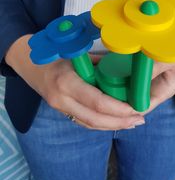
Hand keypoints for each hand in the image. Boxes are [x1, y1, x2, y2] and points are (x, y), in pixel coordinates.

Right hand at [5, 34, 144, 129]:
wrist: (29, 63)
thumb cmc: (56, 54)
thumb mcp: (78, 54)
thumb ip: (100, 64)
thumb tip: (125, 69)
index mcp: (67, 82)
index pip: (96, 102)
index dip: (118, 109)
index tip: (136, 108)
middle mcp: (62, 99)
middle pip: (95, 118)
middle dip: (119, 122)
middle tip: (139, 119)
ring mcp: (60, 108)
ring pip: (90, 124)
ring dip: (113, 126)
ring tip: (132, 123)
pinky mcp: (61, 111)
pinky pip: (83, 122)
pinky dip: (101, 124)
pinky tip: (114, 122)